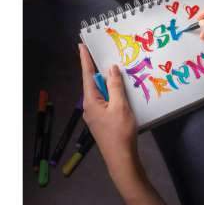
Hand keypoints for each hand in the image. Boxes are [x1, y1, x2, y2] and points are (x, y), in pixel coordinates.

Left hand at [79, 44, 141, 190]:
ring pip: (101, 93)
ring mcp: (95, 115)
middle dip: (100, 71)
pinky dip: (112, 94)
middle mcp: (89, 106)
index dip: (85, 60)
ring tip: (117, 74)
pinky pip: (106, 102)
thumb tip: (111, 70)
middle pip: (94, 84)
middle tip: (107, 57)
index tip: (81, 45)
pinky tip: (121, 93)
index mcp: (91, 101)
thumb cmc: (120, 132)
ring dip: (109, 84)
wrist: (121, 159)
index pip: (87, 75)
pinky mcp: (102, 121)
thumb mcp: (120, 106)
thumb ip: (116, 86)